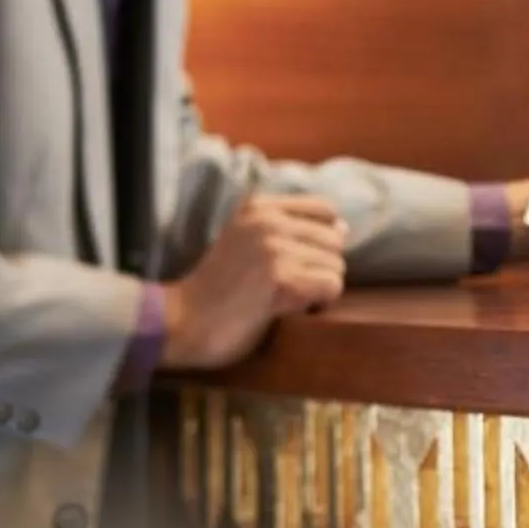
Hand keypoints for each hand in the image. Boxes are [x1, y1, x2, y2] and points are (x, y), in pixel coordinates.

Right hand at [159, 195, 348, 369]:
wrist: (184, 320)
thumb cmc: (219, 287)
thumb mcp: (245, 239)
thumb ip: (287, 227)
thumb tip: (345, 228)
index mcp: (259, 206)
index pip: (324, 209)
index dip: (324, 239)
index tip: (302, 262)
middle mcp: (267, 221)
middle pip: (334, 241)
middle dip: (320, 268)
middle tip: (290, 286)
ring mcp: (273, 249)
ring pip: (336, 266)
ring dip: (318, 289)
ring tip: (286, 298)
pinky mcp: (280, 281)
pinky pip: (331, 287)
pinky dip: (319, 303)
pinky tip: (291, 309)